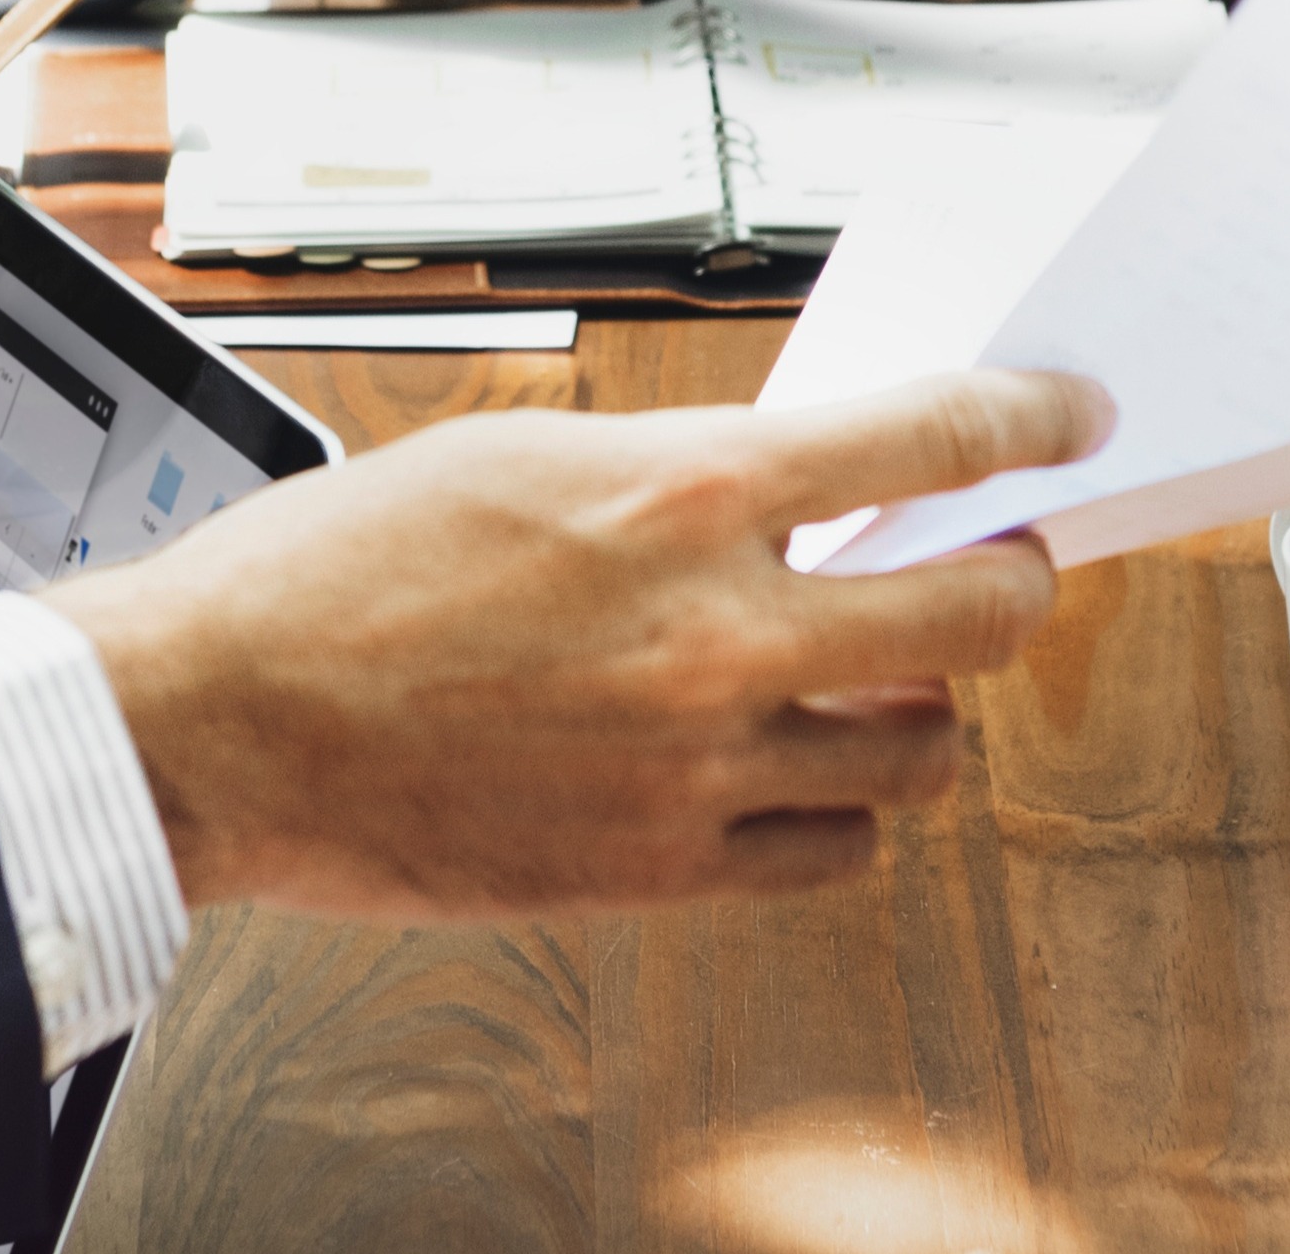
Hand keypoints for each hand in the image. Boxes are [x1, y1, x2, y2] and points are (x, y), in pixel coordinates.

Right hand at [48, 369, 1111, 916]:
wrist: (223, 723)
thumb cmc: (340, 577)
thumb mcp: (525, 458)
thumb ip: (681, 473)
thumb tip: (802, 487)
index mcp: (681, 495)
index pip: (931, 437)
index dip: (1030, 422)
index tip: (1067, 418)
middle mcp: (717, 634)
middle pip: (980, 614)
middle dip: (1016, 578)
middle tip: (1008, 562)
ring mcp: (702, 768)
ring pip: (920, 751)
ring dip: (924, 705)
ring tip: (884, 674)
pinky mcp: (662, 872)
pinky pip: (832, 855)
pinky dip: (839, 813)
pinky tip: (798, 773)